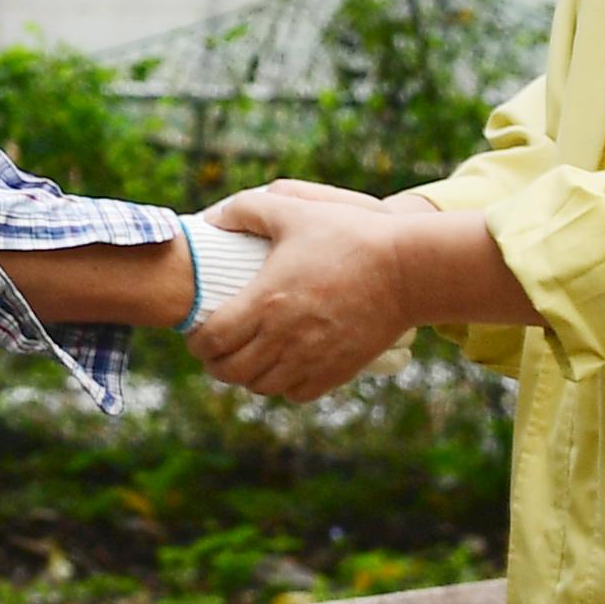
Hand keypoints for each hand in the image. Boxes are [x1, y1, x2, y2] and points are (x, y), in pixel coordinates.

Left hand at [186, 183, 412, 400]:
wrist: (406, 269)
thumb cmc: (349, 236)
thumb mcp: (294, 212)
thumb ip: (246, 210)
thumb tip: (211, 218)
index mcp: (266, 302)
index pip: (212, 340)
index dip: (198, 341)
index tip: (198, 333)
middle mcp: (284, 338)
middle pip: (230, 371)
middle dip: (216, 362)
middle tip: (217, 350)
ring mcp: (312, 358)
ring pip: (261, 387)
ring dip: (247, 376)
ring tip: (247, 358)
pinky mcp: (337, 370)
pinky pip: (296, 394)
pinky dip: (282, 385)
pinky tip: (282, 365)